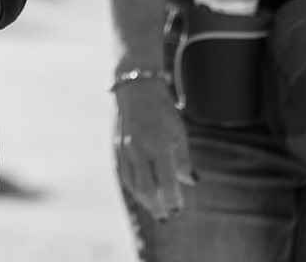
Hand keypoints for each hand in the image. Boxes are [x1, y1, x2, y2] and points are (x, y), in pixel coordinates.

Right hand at [112, 76, 194, 221]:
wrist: (136, 88)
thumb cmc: (162, 110)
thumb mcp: (179, 131)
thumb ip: (183, 159)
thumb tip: (190, 182)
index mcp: (158, 146)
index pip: (166, 183)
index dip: (172, 200)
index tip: (178, 208)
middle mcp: (139, 150)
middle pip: (146, 190)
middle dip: (157, 207)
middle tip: (166, 216)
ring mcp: (124, 150)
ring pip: (132, 185)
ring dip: (144, 201)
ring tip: (155, 208)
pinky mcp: (116, 148)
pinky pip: (124, 175)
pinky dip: (133, 188)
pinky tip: (141, 193)